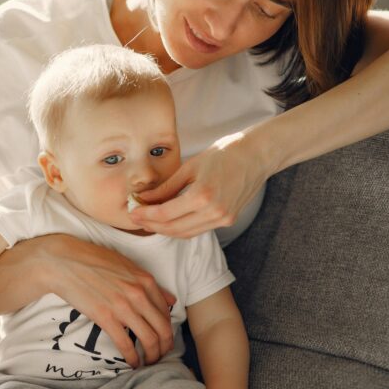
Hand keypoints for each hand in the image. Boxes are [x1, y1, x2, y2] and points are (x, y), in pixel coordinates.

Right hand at [32, 235, 177, 367]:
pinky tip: (133, 363)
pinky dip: (133, 358)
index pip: (166, 312)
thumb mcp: (126, 265)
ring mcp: (123, 307)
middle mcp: (139, 294)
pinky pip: (126, 344)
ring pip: (149, 339)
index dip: (167, 330)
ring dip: (153, 356)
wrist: (64, 262)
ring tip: (149, 363)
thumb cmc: (93, 260)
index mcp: (145, 280)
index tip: (163, 338)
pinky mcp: (105, 318)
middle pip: (163, 329)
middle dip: (165, 347)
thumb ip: (149, 284)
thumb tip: (171, 300)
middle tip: (161, 355)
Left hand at [130, 132, 270, 237]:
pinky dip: (181, 227)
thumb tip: (144, 199)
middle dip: (152, 225)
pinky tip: (169, 219)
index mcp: (202, 195)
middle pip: (173, 228)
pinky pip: (198, 229)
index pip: (165, 214)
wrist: (256, 156)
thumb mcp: (189, 167)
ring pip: (185, 233)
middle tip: (136, 217)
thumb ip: (166, 188)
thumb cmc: (223, 154)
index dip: (146, 215)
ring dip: (165, 229)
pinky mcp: (228, 220)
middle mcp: (214, 211)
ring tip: (149, 219)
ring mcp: (222, 218)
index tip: (132, 211)